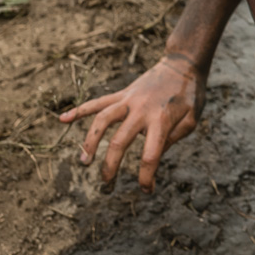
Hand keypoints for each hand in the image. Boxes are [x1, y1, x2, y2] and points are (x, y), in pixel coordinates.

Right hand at [59, 54, 205, 193]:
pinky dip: (80, 110)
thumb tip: (156, 154)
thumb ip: (175, 137)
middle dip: (110, 165)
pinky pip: (98, 102)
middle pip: (119, 141)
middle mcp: (141, 110)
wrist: (183, 63)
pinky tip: (62, 119)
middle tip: (106, 183)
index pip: (151, 155)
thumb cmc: (191, 94)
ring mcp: (129, 100)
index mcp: (161, 120)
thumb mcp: (192, 118)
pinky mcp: (122, 94)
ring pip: (102, 120)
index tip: (147, 191)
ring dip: (90, 141)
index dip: (147, 176)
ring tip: (83, 160)